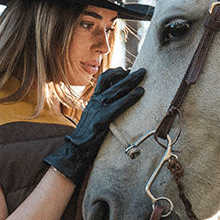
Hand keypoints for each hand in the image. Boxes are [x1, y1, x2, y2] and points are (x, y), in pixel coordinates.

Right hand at [43, 66, 145, 185]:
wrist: (76, 148)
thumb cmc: (87, 136)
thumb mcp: (94, 117)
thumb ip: (101, 109)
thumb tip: (113, 105)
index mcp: (93, 100)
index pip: (103, 79)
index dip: (116, 73)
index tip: (126, 70)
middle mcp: (95, 100)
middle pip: (112, 80)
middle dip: (128, 74)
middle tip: (141, 70)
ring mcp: (98, 108)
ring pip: (117, 89)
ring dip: (132, 80)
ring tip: (143, 75)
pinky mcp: (103, 118)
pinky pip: (120, 104)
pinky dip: (131, 97)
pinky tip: (140, 93)